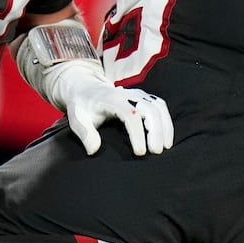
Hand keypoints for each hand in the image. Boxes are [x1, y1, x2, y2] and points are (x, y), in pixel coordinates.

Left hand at [59, 65, 174, 155]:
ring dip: (165, 128)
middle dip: (156, 132)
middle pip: (150, 110)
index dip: (137, 134)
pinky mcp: (145, 97)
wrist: (87, 89)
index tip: (139, 153)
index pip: (131, 115)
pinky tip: (166, 138)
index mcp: (112, 99)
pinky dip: (166, 122)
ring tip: (165, 148)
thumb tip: (93, 151)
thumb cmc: (83, 107)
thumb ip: (84, 133)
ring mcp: (138, 94)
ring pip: (159, 108)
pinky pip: (161, 107)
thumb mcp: (77, 118)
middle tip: (156, 153)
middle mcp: (128, 94)